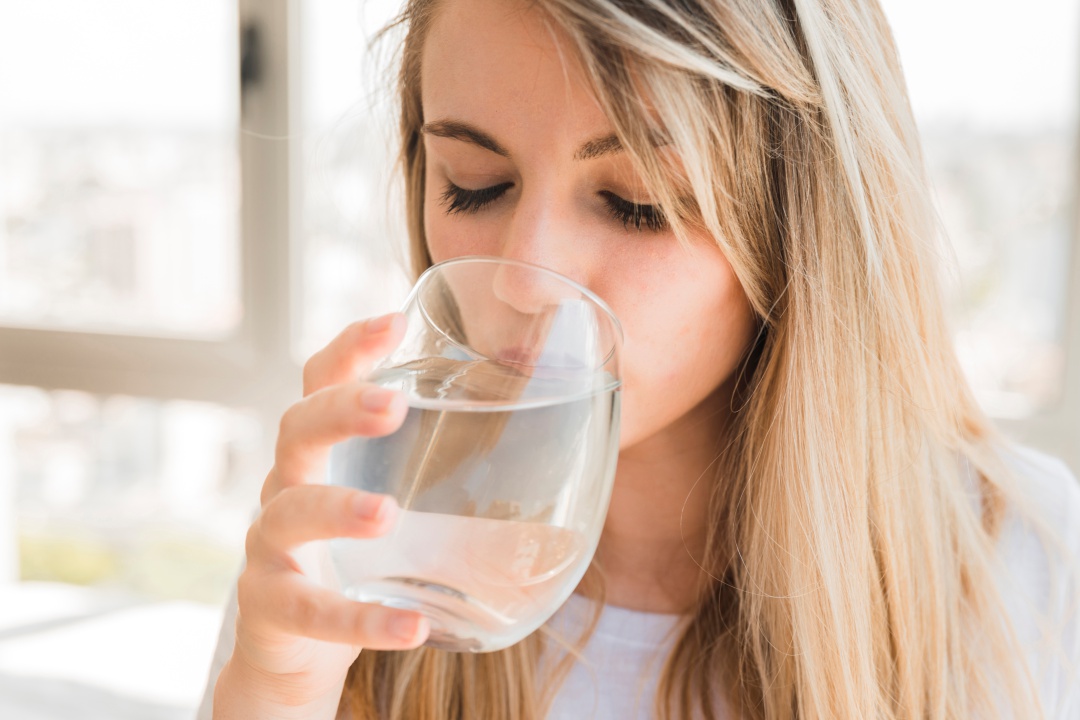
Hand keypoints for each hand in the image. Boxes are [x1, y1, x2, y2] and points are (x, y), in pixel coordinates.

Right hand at [214, 313, 430, 717]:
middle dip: (341, 409)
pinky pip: (309, 611)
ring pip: (288, 513)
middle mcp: (285, 487)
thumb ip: (452, 478)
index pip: (320, 383)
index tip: (392, 320)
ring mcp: (269, 547)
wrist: (296, 652)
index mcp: (320, 454)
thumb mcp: (395, 508)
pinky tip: (410, 627)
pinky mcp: (268, 609)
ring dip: (337, 509)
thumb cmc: (358, 563)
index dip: (348, 349)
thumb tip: (564, 443)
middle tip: (394, 405)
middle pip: (296, 429)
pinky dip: (360, 620)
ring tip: (386, 515)